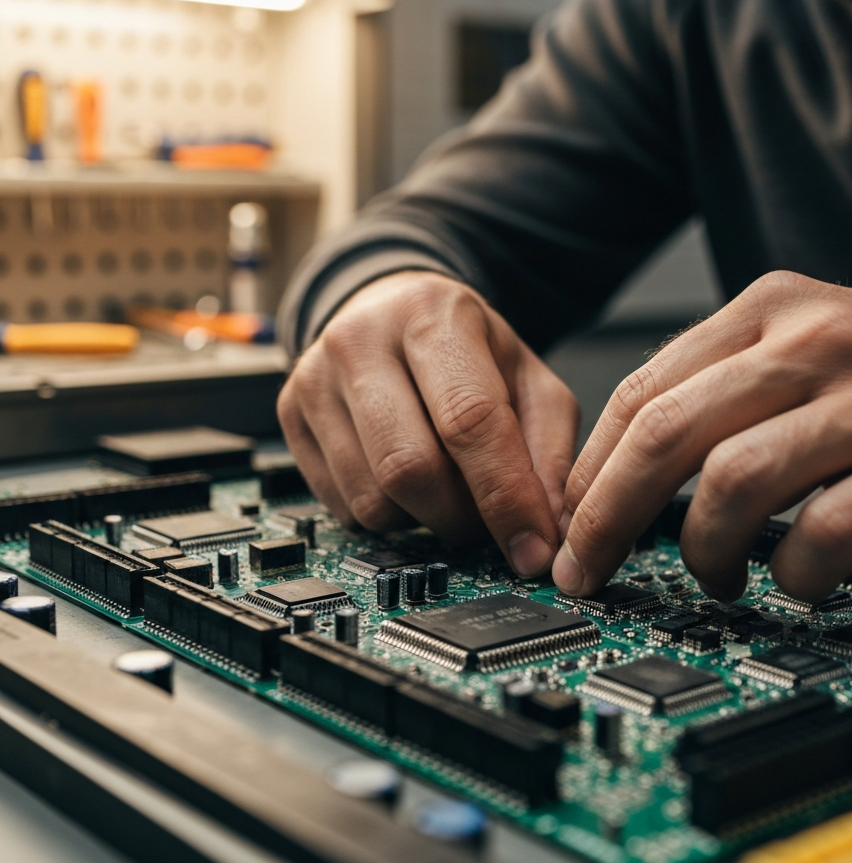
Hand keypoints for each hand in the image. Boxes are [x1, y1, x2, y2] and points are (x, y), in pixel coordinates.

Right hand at [278, 272, 578, 576]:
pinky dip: (387, 516)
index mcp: (432, 317)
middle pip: (410, 468)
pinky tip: (404, 483)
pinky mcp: (290, 417)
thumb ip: (550, 450)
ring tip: (446, 490)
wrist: (389, 313)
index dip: (506, 496)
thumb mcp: (529, 379)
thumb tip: (549, 530)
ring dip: (423, 520)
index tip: (532, 548)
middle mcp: (361, 341)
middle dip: (461, 517)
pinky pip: (342, 507)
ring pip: (373, 499)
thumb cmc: (465, 349)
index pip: (469, 421)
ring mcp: (314, 380)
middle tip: (486, 520)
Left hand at [552, 270, 851, 602]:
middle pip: (667, 433)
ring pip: (735, 483)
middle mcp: (817, 341)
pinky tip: (799, 579)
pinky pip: (826, 530)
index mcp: (773, 309)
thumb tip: (624, 469)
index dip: (591, 469)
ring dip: (703, 550)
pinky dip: (795, 572)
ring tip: (715, 575)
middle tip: (591, 567)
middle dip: (608, 516)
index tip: (570, 521)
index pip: (642, 389)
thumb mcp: (812, 347)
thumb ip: (725, 389)